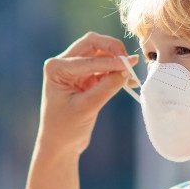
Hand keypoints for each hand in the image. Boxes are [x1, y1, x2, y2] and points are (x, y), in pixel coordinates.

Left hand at [37, 32, 139, 154]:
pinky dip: (116, 72)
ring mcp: (74, 69)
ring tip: (132, 73)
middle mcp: (63, 63)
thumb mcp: (87, 108)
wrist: (59, 144)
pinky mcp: (85, 77)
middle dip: (113, 49)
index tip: (129, 67)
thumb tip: (126, 70)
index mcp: (56, 68)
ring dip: (116, 61)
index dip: (110, 62)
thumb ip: (107, 87)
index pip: (88, 58)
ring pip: (99, 53)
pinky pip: (103, 67)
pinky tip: (129, 80)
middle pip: (92, 43)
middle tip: (130, 60)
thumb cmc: (65, 128)